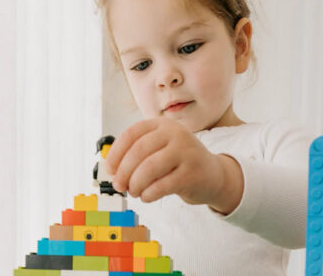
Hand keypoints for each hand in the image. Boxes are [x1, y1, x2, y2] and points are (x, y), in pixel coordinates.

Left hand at [105, 118, 243, 213]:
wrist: (212, 175)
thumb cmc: (178, 163)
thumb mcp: (160, 149)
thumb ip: (137, 154)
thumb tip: (111, 169)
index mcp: (163, 125)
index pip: (132, 134)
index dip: (116, 153)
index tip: (110, 170)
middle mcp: (176, 134)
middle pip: (138, 151)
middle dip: (124, 172)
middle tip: (120, 186)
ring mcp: (186, 152)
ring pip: (149, 169)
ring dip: (135, 184)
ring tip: (134, 192)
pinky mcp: (192, 173)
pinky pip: (162, 186)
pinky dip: (148, 194)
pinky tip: (147, 196)